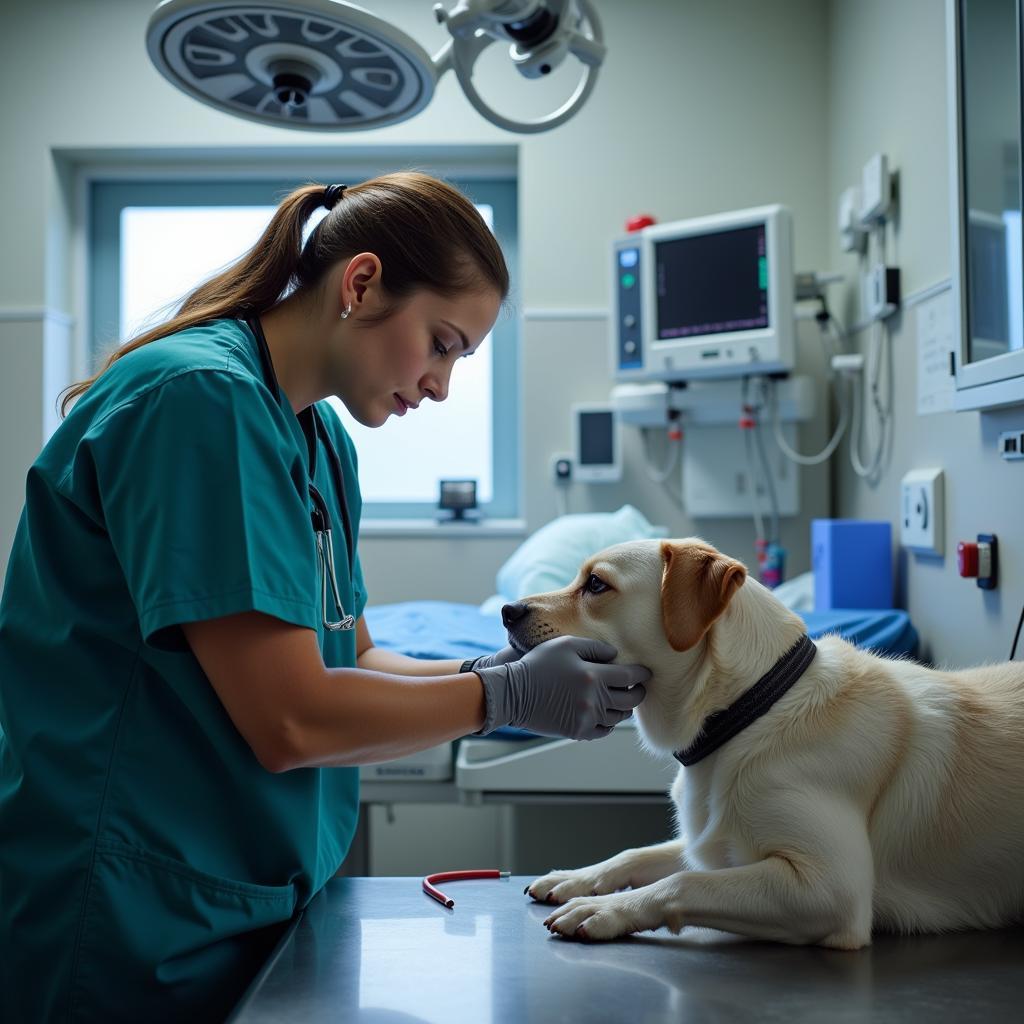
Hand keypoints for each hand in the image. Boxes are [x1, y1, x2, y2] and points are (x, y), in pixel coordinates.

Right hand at [472, 636, 648, 739]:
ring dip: (623, 708)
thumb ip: (594, 648)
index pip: (629, 676)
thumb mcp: (565, 645)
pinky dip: (609, 723)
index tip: (647, 673)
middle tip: (639, 688)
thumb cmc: (538, 664)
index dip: (642, 675)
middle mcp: (593, 699)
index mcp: (592, 676)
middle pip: (629, 700)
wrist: (513, 693)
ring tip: (622, 699)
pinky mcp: (577, 731)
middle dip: (638, 693)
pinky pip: (603, 730)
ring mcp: (586, 718)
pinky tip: (605, 713)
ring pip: (617, 716)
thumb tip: (615, 656)